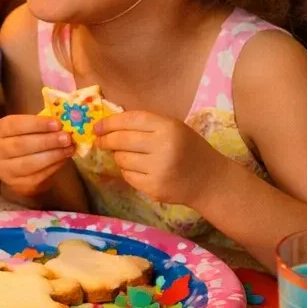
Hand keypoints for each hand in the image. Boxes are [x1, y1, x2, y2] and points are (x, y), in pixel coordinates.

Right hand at [0, 114, 73, 196]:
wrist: (14, 168)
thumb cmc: (23, 140)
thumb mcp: (26, 128)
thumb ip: (41, 125)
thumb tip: (64, 124)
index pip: (14, 125)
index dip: (36, 124)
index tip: (57, 124)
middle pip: (21, 145)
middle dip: (47, 141)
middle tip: (66, 138)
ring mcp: (5, 170)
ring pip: (29, 163)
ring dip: (52, 155)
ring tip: (69, 148)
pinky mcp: (17, 185)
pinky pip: (37, 176)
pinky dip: (53, 167)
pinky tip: (63, 159)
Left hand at [94, 111, 221, 207]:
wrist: (209, 180)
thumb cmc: (189, 150)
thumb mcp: (175, 129)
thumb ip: (147, 125)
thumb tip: (110, 126)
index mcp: (169, 127)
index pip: (130, 120)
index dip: (110, 122)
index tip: (97, 127)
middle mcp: (163, 147)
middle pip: (121, 140)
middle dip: (105, 140)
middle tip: (99, 141)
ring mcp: (158, 169)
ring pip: (121, 159)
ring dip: (118, 156)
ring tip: (126, 155)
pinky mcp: (153, 188)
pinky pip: (128, 176)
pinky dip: (127, 171)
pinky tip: (138, 169)